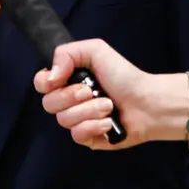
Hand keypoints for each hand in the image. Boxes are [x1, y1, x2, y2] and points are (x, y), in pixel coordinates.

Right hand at [34, 39, 188, 149]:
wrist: (148, 101)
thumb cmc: (124, 76)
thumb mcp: (95, 51)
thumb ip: (65, 54)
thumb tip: (49, 78)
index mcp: (67, 81)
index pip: (40, 84)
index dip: (45, 83)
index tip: (61, 79)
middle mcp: (69, 102)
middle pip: (48, 104)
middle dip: (71, 97)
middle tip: (92, 91)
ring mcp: (77, 121)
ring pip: (64, 120)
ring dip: (89, 111)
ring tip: (108, 106)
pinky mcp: (88, 138)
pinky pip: (77, 135)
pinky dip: (94, 126)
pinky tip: (108, 122)